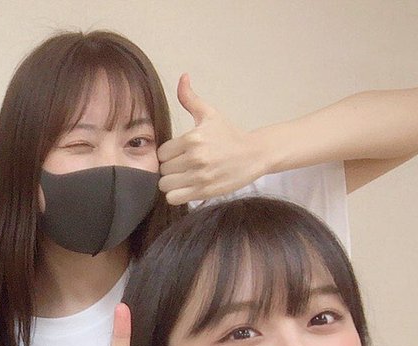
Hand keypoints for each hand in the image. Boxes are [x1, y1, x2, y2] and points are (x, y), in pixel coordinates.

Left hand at [157, 75, 266, 204]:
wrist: (255, 154)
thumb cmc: (229, 134)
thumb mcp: (210, 114)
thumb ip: (190, 99)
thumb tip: (183, 77)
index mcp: (193, 138)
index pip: (162, 152)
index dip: (168, 154)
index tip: (178, 154)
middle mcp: (195, 157)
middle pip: (162, 169)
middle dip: (170, 168)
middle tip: (182, 166)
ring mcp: (199, 176)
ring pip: (165, 185)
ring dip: (171, 183)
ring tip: (183, 178)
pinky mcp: (204, 191)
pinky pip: (174, 198)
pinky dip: (177, 195)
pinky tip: (186, 188)